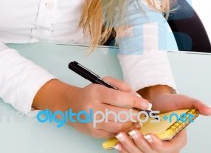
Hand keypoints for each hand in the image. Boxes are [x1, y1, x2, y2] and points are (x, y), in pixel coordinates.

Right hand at [32, 77, 152, 137]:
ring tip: (137, 120)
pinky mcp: (94, 133)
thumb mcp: (104, 82)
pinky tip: (127, 126)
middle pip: (121, 114)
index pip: (120, 98)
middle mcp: (93, 108)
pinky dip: (122, 130)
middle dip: (136, 115)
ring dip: (131, 124)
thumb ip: (122, 87)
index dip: (135, 101)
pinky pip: (113, 134)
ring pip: (118, 127)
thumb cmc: (90, 92)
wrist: (70, 105)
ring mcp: (92, 123)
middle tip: (143, 113)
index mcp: (96, 92)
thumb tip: (137, 98)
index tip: (146, 104)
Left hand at [113, 92, 210, 151]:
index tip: (149, 134)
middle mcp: (165, 148)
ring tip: (121, 137)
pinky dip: (125, 149)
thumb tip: (209, 110)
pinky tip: (117, 143)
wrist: (154, 100)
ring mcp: (152, 149)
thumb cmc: (168, 102)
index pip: (168, 150)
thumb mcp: (182, 100)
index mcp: (177, 141)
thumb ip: (195, 104)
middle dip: (141, 145)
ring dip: (130, 148)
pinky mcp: (141, 147)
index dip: (158, 145)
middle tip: (132, 132)